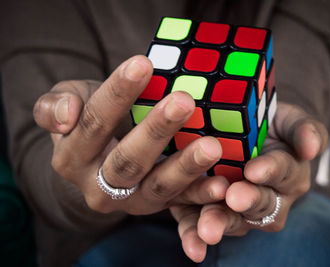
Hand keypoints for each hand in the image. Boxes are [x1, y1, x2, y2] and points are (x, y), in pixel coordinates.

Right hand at [33, 55, 228, 214]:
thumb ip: (53, 105)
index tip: (143, 64)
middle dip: (156, 130)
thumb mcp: (64, 105)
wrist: (97, 161)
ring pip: (157, 186)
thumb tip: (67, 113)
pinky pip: (180, 204)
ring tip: (211, 145)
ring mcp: (129, 201)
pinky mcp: (156, 205)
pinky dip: (201, 194)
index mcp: (70, 158)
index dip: (117, 94)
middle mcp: (97, 187)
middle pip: (127, 160)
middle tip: (183, 101)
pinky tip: (222, 183)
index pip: (93, 124)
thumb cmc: (87, 123)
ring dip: (185, 166)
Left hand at [170, 102, 327, 261]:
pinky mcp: (215, 213)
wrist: (244, 135)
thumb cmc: (270, 126)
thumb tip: (312, 148)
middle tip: (234, 198)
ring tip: (208, 228)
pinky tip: (192, 245)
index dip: (269, 171)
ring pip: (235, 220)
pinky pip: (207, 225)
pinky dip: (196, 236)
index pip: (283, 172)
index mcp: (290, 174)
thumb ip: (304, 129)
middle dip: (248, 201)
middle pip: (262, 204)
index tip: (254, 171)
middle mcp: (271, 198)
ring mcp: (242, 210)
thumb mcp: (288, 120)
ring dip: (222, 223)